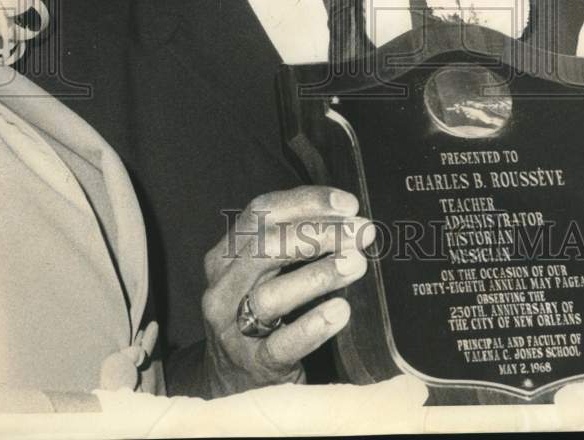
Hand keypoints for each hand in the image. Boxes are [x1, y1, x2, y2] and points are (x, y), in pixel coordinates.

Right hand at [199, 185, 373, 396]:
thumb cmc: (260, 313)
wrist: (234, 381)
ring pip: (270, 295)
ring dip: (319, 274)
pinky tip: (340, 311)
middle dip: (318, 234)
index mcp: (225, 255)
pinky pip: (281, 344)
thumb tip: (351, 220)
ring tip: (357, 263)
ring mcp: (232, 329)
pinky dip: (312, 326)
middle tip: (361, 231)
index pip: (261, 213)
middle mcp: (222, 287)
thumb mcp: (265, 272)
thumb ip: (295, 243)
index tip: (349, 204)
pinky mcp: (252, 365)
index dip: (306, 202)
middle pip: (265, 247)